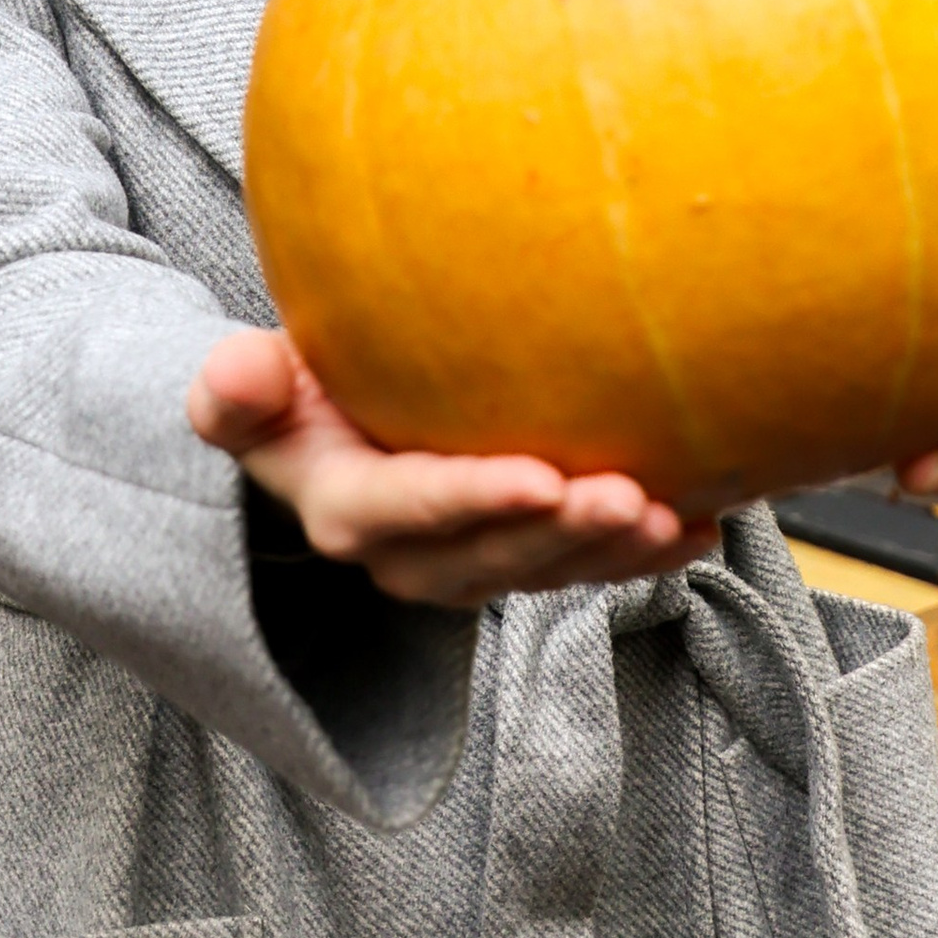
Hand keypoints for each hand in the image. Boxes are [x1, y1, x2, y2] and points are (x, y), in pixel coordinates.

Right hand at [186, 328, 718, 608]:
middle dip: (566, 533)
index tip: (543, 475)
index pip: (414, 512)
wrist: (325, 433)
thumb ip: (235, 388)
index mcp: (347, 512)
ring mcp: (472, 565)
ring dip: (614, 553)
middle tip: (630, 494)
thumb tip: (232, 368)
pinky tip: (704, 524)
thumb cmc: (293, 395)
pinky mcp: (520, 556)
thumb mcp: (248, 390)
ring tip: (673, 516)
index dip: (477, 500)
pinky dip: (645, 554)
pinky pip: (585, 567)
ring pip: (550, 569)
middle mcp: (412, 557)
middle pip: (497, 554)